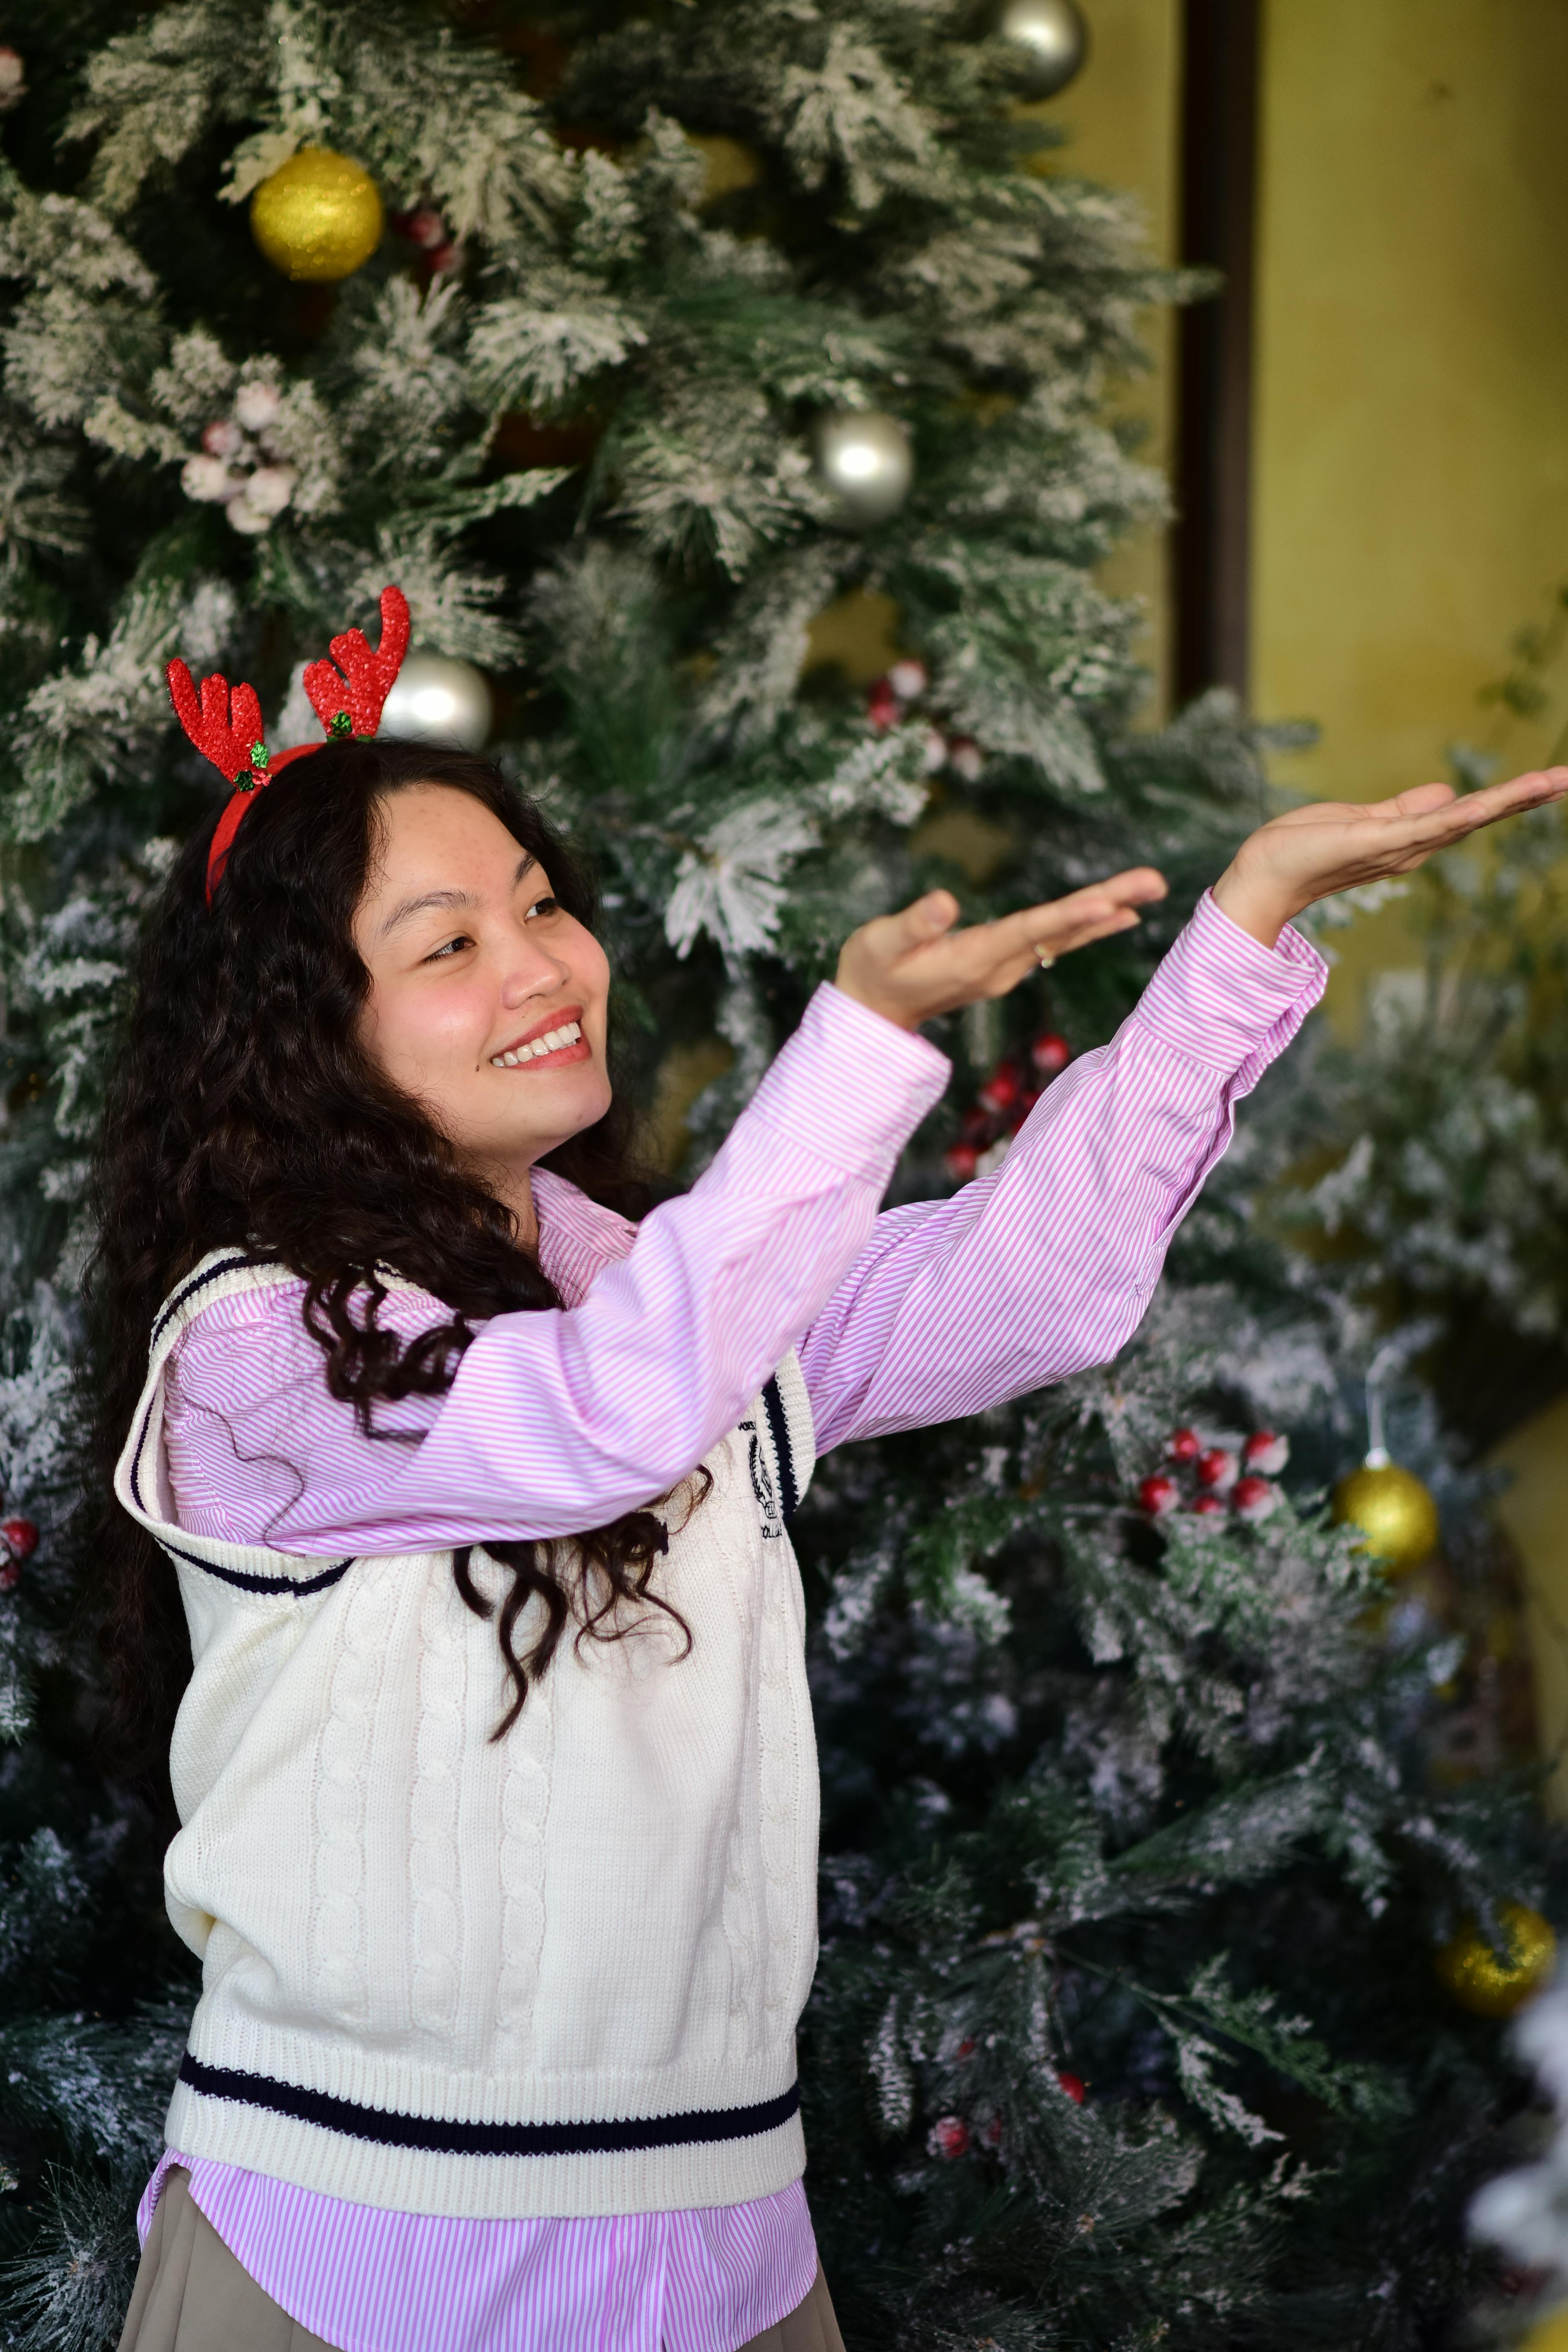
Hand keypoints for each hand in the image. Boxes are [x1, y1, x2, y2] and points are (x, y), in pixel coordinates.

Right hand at [834, 869, 1167, 1031]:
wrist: (874, 1011)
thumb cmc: (871, 971)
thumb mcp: (880, 944)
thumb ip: (912, 925)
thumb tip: (945, 902)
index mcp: (973, 959)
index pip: (1029, 932)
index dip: (1068, 915)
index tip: (1108, 901)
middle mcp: (999, 967)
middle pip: (1061, 931)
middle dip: (1109, 904)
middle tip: (1155, 881)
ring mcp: (1005, 969)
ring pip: (1064, 937)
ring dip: (1108, 912)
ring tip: (1150, 890)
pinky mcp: (1004, 965)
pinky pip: (1055, 942)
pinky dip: (1087, 925)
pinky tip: (1116, 914)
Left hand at [1213, 767, 1567, 948]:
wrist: (1265, 874)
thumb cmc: (1305, 848)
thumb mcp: (1362, 819)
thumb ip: (1404, 808)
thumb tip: (1445, 792)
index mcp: (1411, 837)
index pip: (1469, 811)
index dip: (1510, 797)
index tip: (1551, 780)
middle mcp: (1413, 848)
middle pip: (1478, 816)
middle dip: (1524, 798)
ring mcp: (1398, 847)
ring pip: (1464, 819)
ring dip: (1507, 802)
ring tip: (1550, 782)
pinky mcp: (1376, 842)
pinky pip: (1425, 827)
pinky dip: (1457, 815)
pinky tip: (1484, 805)